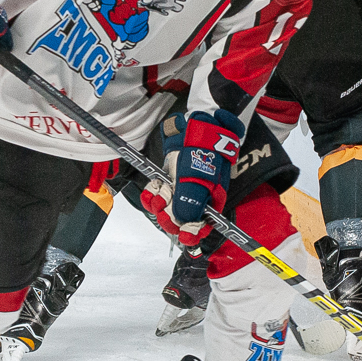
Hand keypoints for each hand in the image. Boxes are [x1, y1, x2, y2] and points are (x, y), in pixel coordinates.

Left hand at [140, 110, 243, 247]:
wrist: (198, 124)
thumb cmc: (206, 148)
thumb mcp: (201, 174)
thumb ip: (192, 199)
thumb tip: (184, 223)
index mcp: (211, 199)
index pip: (203, 225)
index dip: (193, 233)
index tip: (185, 236)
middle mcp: (196, 197)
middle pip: (182, 219)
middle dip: (172, 218)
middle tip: (165, 211)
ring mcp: (181, 189)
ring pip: (167, 208)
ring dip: (160, 206)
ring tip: (159, 197)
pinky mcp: (168, 180)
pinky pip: (157, 195)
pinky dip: (151, 196)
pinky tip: (150, 193)